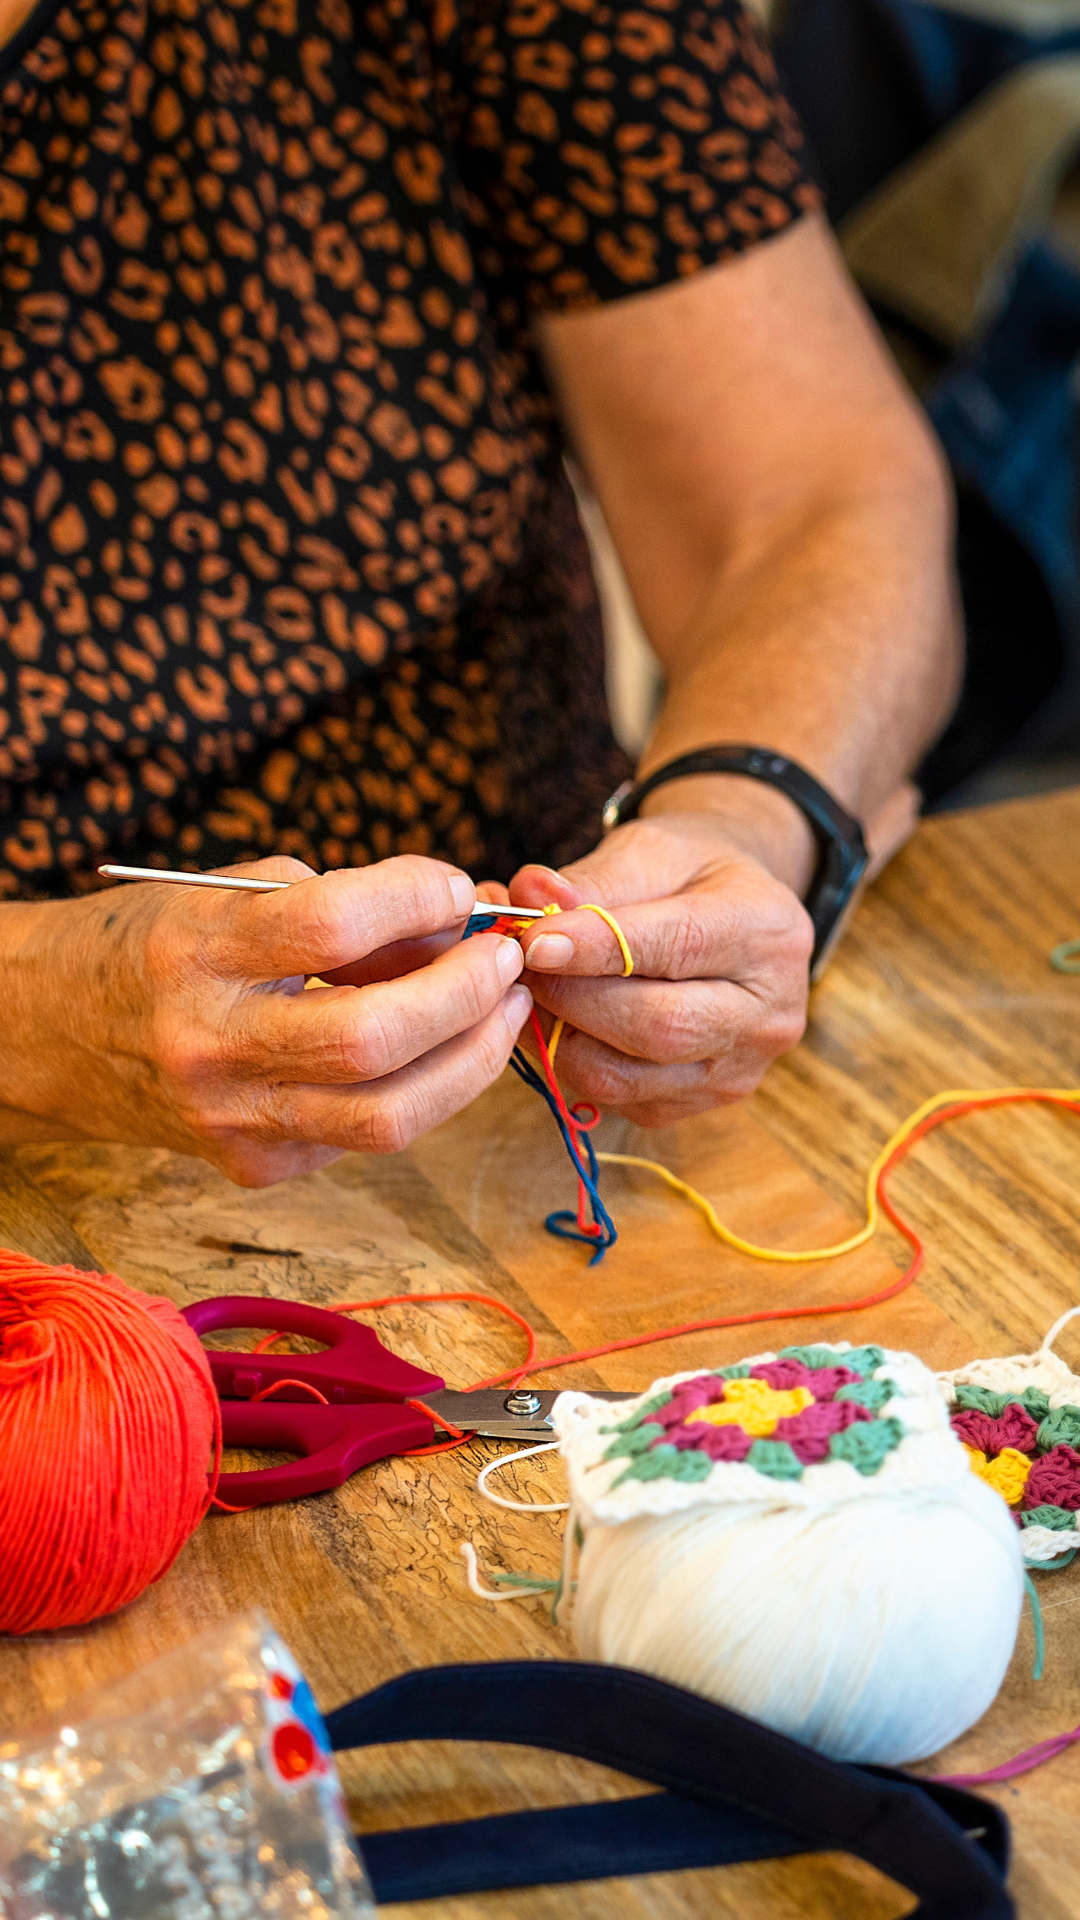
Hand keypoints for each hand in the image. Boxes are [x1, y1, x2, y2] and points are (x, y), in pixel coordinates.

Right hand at [0, 856, 531, 1183]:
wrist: (56, 1031)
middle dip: (467, 991)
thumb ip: (350, 905)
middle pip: (374, 1036)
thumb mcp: (237, 894)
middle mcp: (211, 1045)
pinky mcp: (256, 1166)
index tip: (454, 885)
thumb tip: (465, 916)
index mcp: (198, 954)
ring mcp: (233, 1119)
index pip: (329, 925)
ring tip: (503, 1007)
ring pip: (391, 1114)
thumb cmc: (164, 944)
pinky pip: (367, 1136)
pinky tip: (440, 1048)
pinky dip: (423, 1088)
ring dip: (473, 1057)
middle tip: (507, 956)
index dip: (414, 898)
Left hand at [507, 812, 814, 1128]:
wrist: (735, 915)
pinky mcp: (702, 1102)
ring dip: (560, 1037)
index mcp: (767, 932)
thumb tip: (528, 894)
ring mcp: (739, 1068)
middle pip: (658, 1025)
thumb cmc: (690, 874)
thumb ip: (594, 878)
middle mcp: (768, 1012)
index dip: (598, 949)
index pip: (679, 947)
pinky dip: (572, 1063)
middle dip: (572, 998)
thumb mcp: (653, 850)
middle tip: (517, 967)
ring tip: (530, 992)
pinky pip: (620, 1099)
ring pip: (628, 1076)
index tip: (534, 941)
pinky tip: (558, 1022)